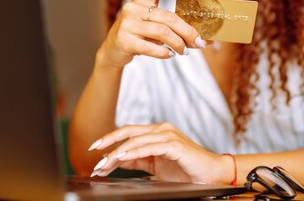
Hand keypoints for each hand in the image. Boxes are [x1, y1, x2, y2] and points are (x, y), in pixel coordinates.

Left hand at [88, 122, 232, 183]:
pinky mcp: (174, 144)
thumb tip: (116, 160)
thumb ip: (138, 161)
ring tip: (104, 163)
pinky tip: (122, 158)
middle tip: (93, 150)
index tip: (95, 150)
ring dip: (118, 152)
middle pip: (129, 131)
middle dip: (109, 140)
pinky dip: (133, 152)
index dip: (111, 140)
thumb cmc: (185, 171)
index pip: (129, 133)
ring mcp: (168, 134)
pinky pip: (149, 147)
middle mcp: (161, 129)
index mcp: (157, 132)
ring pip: (136, 140)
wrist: (210, 174)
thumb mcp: (155, 166)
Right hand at [98, 0, 207, 68]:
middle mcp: (133, 6)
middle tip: (199, 42)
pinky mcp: (123, 39)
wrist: (113, 50)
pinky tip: (170, 54)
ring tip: (185, 51)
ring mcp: (127, 23)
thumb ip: (178, 27)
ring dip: (178, 44)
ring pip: (162, 32)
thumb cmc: (141, 35)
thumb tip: (208, 38)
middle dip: (188, 31)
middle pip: (169, 17)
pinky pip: (150, 47)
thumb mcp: (156, 25)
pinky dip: (164, 53)